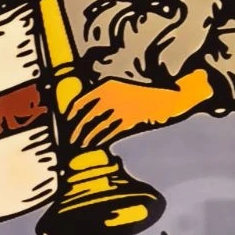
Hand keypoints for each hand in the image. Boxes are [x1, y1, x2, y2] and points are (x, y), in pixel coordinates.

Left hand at [66, 68, 212, 148]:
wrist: (169, 99)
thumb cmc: (145, 99)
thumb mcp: (122, 94)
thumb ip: (104, 103)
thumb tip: (86, 119)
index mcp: (106, 86)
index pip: (80, 103)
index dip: (70, 117)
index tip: (65, 128)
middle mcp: (110, 94)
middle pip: (85, 116)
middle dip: (75, 131)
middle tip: (69, 143)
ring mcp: (119, 106)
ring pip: (95, 126)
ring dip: (85, 139)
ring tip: (79, 148)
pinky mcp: (128, 118)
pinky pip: (109, 132)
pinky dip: (100, 141)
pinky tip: (95, 147)